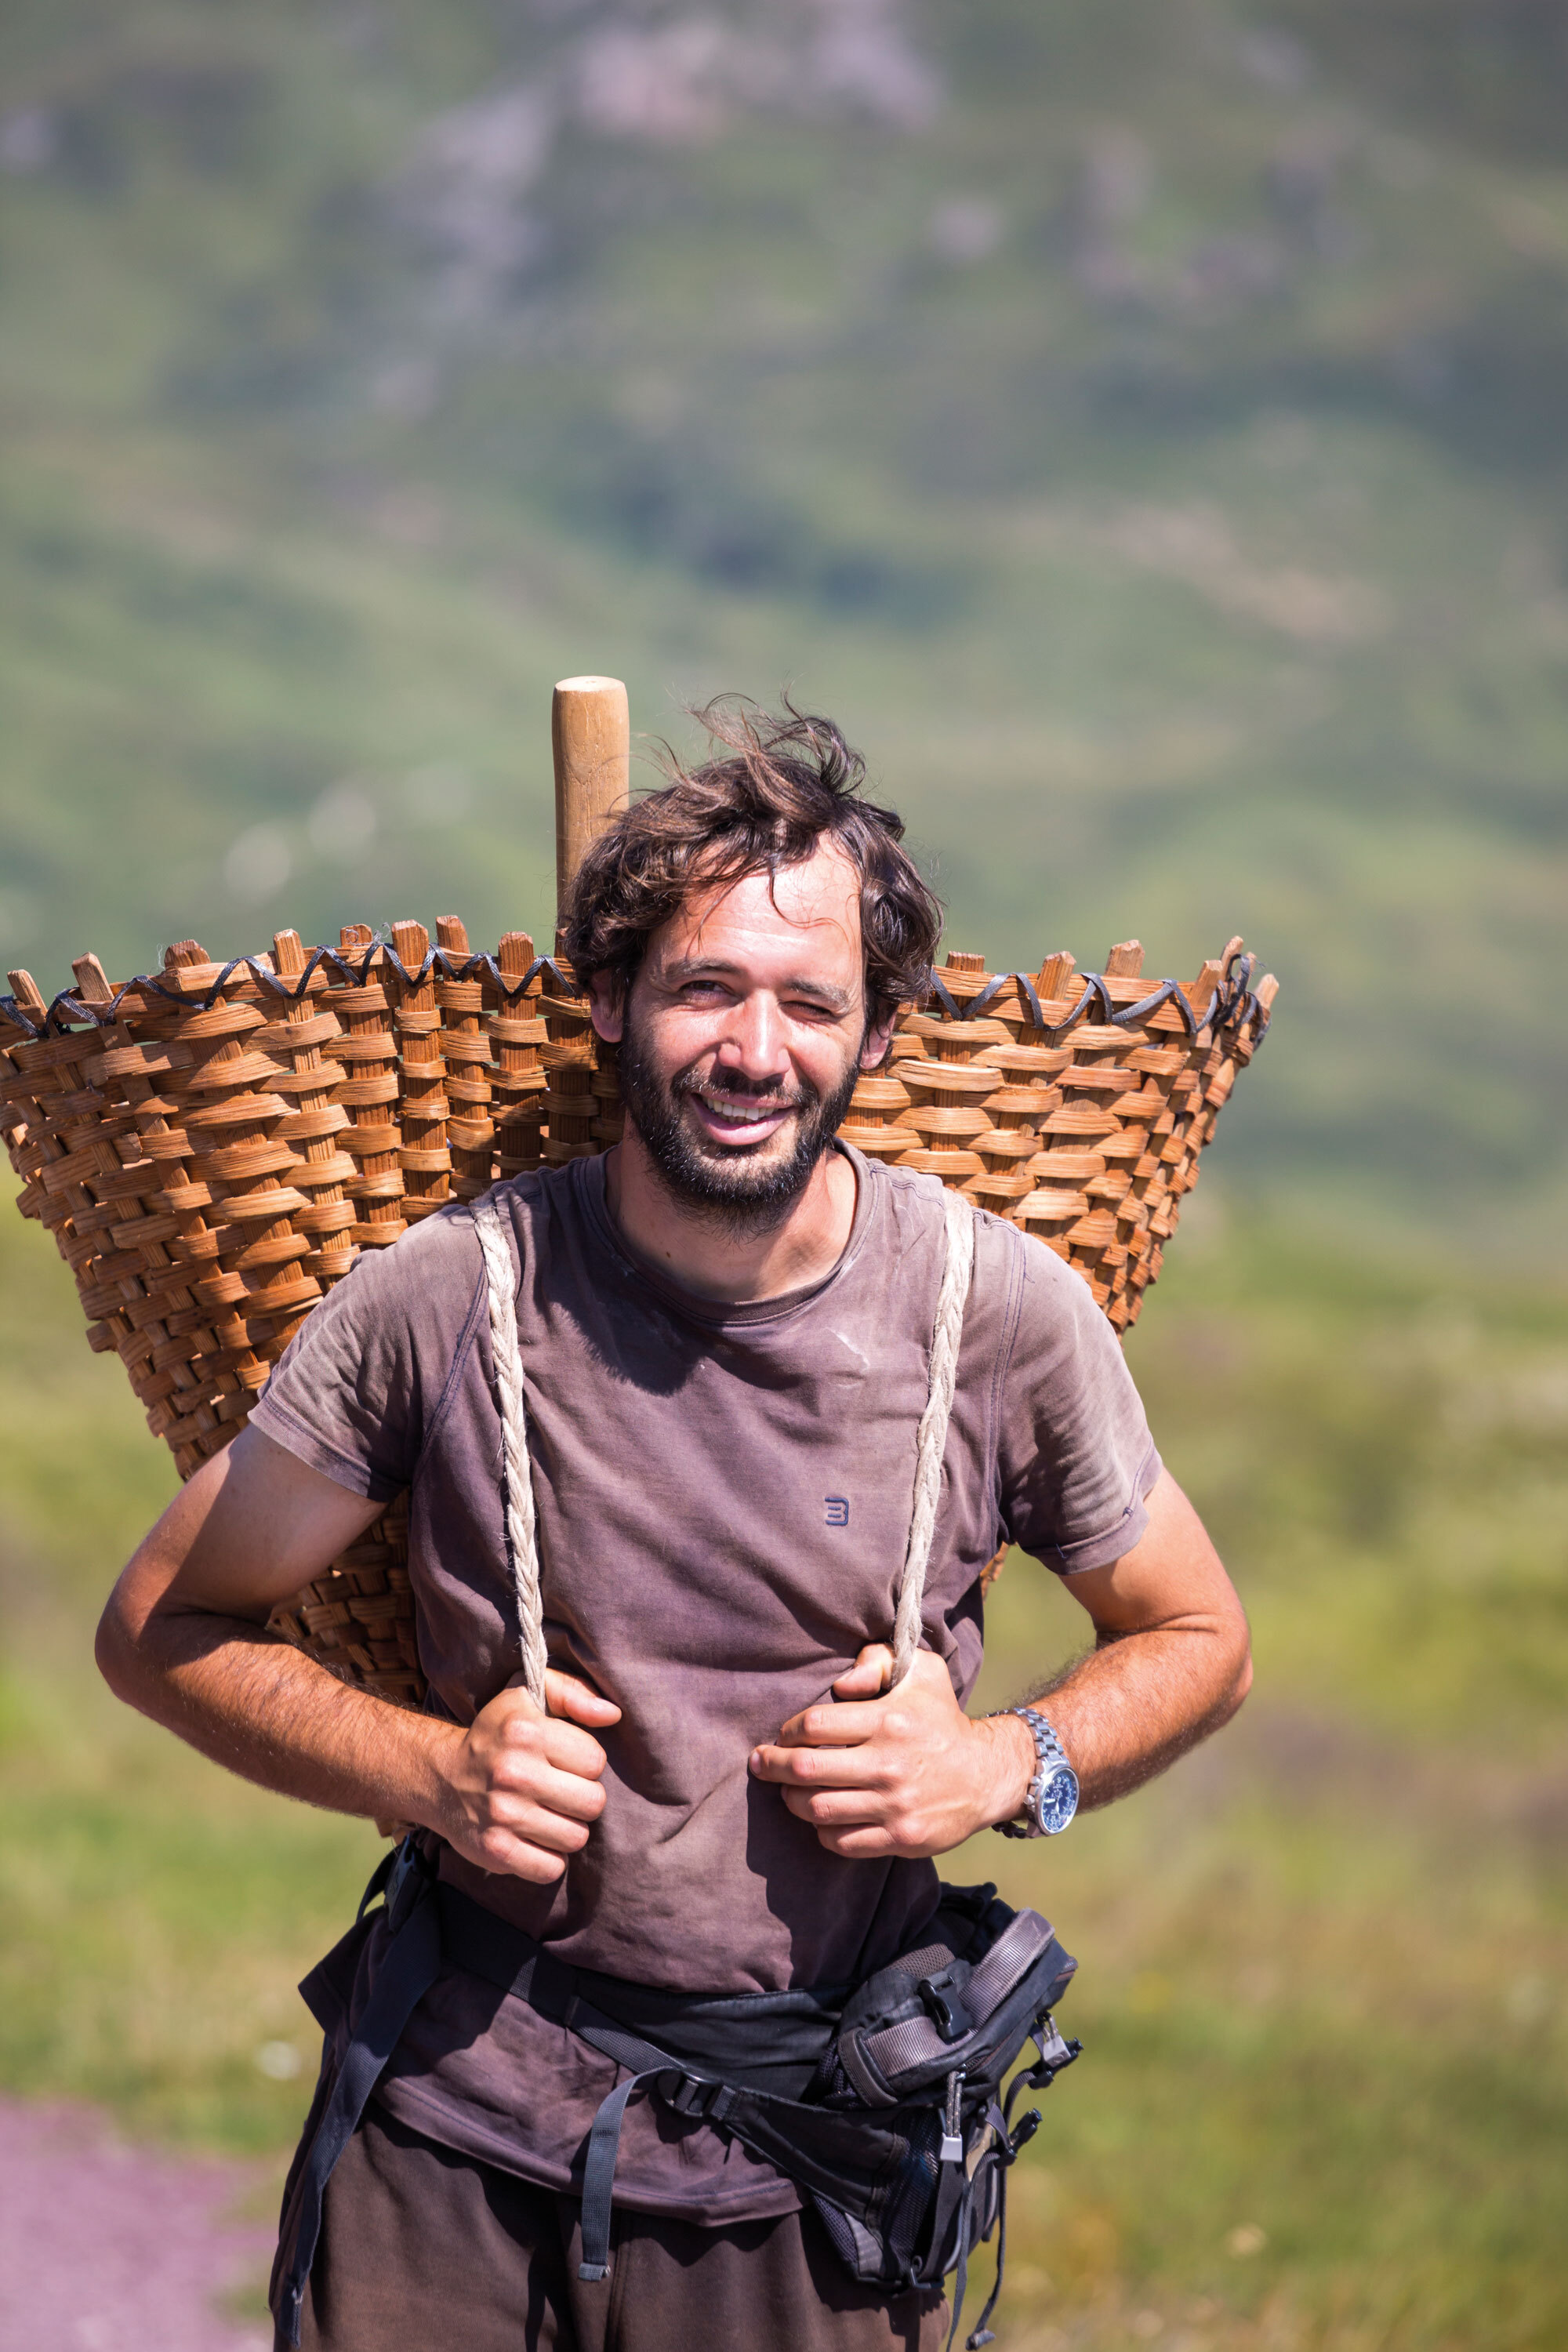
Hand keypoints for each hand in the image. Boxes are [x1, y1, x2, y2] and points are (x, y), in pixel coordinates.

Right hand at [430, 1670, 621, 1884]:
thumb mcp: (527, 1696)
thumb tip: (612, 1714)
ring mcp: (503, 1814)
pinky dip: (549, 1859)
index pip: (595, 1761)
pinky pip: (551, 1869)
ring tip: (549, 1815)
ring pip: (576, 1838)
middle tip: (561, 1792)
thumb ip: (573, 1693)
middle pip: (593, 1803)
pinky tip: (536, 1840)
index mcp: (526, 1731)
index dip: (585, 1763)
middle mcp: (514, 1772)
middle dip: (583, 1799)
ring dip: (568, 1830)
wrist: (441, 1776)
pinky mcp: (495, 1850)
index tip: (565, 1762)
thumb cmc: (497, 1735)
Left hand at [748, 1645, 1032, 1859]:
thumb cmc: (942, 1717)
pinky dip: (821, 1831)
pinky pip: (841, 1841)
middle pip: (806, 1768)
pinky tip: (821, 1817)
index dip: (788, 1730)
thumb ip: (877, 1660)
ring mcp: (894, 1805)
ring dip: (792, 1800)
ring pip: (817, 1808)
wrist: (986, 1774)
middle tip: (760, 1763)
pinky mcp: (900, 1837)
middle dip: (772, 1765)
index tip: (783, 1734)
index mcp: (889, 1720)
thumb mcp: (921, 1671)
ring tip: (787, 1791)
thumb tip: (841, 1684)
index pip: (815, 1724)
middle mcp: (889, 1764)